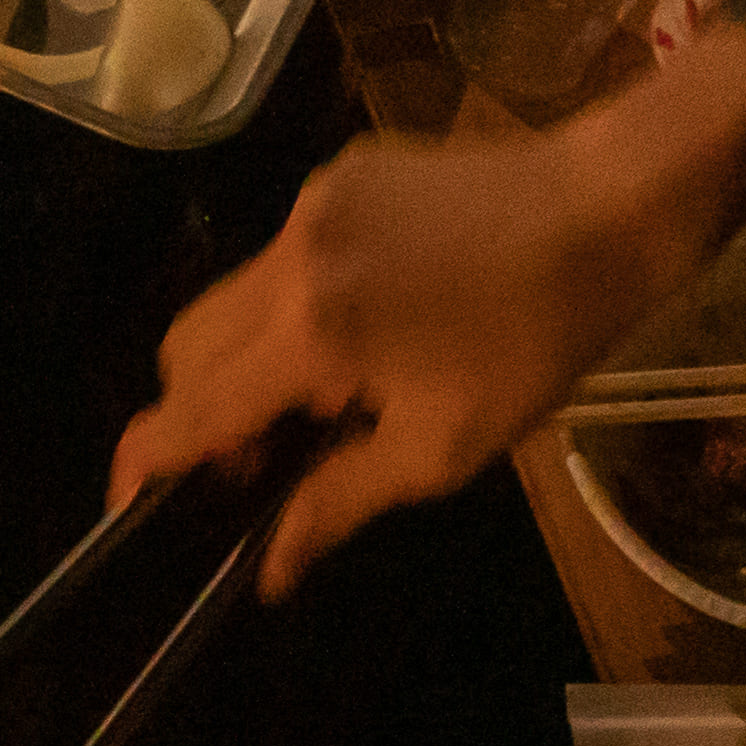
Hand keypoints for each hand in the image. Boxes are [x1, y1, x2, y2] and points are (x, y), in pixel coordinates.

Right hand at [112, 17, 745, 593]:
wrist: (613, 205)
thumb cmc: (540, 340)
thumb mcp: (444, 446)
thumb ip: (336, 502)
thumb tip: (267, 571)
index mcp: (310, 332)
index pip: (191, 410)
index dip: (147, 464)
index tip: (132, 504)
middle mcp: (288, 258)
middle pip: (185, 348)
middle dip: (201, 412)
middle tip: (262, 460)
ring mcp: (311, 205)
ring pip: (230, 299)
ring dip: (251, 359)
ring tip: (331, 393)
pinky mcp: (343, 174)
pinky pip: (284, 255)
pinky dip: (297, 303)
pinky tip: (377, 319)